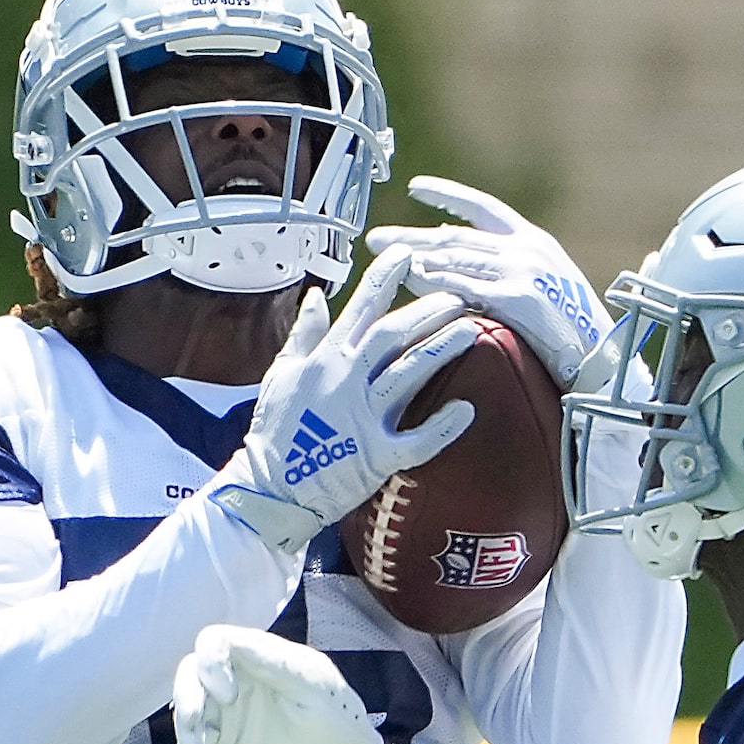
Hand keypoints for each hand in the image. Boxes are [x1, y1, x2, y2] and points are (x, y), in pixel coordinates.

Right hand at [173, 625, 382, 743]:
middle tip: (198, 721)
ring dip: (183, 718)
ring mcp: (228, 708)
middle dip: (186, 691)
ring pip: (189, 699)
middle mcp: (239, 676)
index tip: (228, 695)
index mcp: (262, 655)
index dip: (211, 662)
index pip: (217, 641)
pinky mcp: (223, 736)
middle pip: (193, 668)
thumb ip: (274, 665)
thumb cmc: (337, 720)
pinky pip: (195, 734)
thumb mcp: (312, 687)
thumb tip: (230, 645)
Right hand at [206, 246, 477, 553]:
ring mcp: (361, 419)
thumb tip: (316, 296)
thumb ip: (303, 334)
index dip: (385, 278)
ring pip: (408, 374)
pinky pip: (416, 440)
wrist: (270, 491)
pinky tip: (468, 410)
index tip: (410, 253)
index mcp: (325, 360)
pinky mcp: (375, 457)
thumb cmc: (274, 433)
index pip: (360, 308)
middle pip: (393, 335)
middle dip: (427, 309)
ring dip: (441, 349)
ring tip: (473, 329)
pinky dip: (442, 427)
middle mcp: (345, 382)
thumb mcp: (281, 375)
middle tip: (461, 292)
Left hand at [369, 178, 610, 388]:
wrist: (602, 357)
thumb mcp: (545, 288)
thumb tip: (469, 263)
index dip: (448, 195)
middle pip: (457, 235)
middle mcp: (526, 248)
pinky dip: (436, 282)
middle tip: (376, 238)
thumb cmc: (573, 332)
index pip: (484, 207)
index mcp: (534, 240)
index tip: (416, 187)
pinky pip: (466, 287)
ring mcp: (522, 271)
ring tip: (383, 258)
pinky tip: (409, 280)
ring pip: (457, 258)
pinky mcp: (517, 298)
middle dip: (413, 236)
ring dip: (416, 256)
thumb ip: (511, 271)